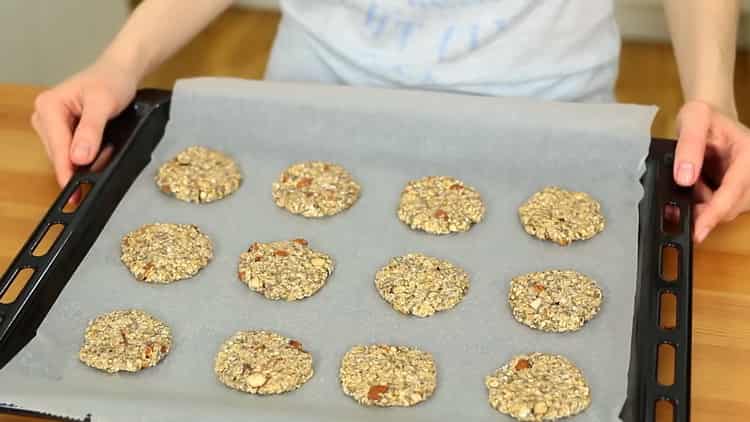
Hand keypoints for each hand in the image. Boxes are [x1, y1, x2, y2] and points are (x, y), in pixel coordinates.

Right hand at [31, 56, 137, 186]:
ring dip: (80, 165)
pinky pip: (70, 150)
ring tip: (99, 171)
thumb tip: (78, 158)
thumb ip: (90, 130)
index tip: (74, 190)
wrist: (119, 71)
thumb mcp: (103, 104)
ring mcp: (51, 123)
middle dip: (75, 169)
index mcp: (48, 106)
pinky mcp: (62, 129)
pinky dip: (84, 158)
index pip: (57, 145)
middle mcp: (44, 115)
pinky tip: (96, 161)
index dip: (66, 169)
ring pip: (63, 154)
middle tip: (93, 186)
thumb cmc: (112, 81)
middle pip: (57, 152)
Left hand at [674, 100, 749, 242]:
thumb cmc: (704, 115)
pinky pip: (720, 206)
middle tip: (677, 202)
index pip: (736, 189)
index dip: (716, 212)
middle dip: (704, 210)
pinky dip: (702, 202)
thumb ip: (689, 146)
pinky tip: (694, 186)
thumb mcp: (694, 119)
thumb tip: (684, 179)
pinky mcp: (738, 191)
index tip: (699, 230)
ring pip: (726, 210)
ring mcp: (747, 184)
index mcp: (749, 155)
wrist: (710, 117)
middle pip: (733, 206)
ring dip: (702, 204)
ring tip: (690, 181)